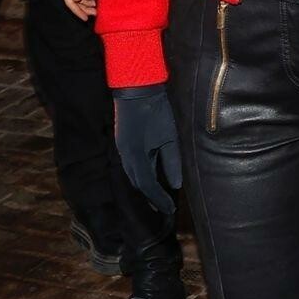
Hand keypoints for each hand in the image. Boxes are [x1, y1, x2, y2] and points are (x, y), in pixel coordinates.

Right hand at [113, 83, 181, 216]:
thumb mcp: (168, 137)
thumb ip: (171, 161)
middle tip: (164, 207)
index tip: (170, 210)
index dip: (159, 199)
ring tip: (159, 197)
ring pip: (134, 175)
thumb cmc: (155, 110)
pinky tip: (152, 176)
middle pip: (138, 183)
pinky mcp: (125, 142)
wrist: (137, 87)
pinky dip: (143, 174)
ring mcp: (123, 149)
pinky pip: (134, 165)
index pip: (147, 185)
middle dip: (151, 196)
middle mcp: (125, 156)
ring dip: (146, 187)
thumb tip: (175, 184)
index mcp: (135, 156)